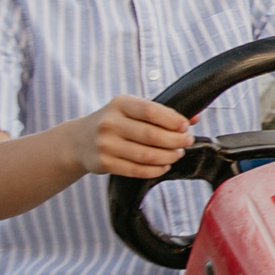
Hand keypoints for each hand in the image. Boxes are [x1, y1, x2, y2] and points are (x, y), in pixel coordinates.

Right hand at [74, 94, 193, 177]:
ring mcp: (105, 144)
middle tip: (186, 142)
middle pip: (151, 135)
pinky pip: (136, 170)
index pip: (150, 110)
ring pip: (146, 155)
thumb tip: (195, 118)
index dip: (172, 120)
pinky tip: (163, 166)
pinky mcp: (104, 163)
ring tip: (177, 154)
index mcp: (119, 104)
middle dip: (175, 140)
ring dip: (168, 156)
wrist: (79, 141)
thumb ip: (161, 112)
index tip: (186, 126)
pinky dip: (155, 170)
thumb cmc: (115, 122)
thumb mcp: (131, 109)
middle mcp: (110, 123)